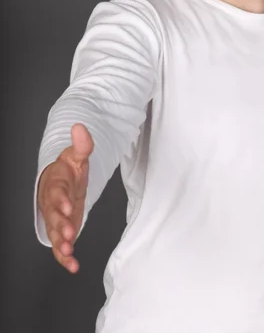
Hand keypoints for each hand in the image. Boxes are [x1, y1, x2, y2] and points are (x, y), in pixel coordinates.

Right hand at [37, 123, 93, 272]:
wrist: (60, 181)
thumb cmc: (68, 171)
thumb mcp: (76, 156)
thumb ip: (81, 145)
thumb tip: (80, 127)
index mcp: (56, 184)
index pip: (56, 192)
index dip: (61, 200)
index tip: (68, 206)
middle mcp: (52, 204)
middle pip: (53, 215)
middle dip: (60, 225)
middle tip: (69, 233)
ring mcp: (55, 219)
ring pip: (54, 233)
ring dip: (61, 243)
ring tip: (69, 251)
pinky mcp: (61, 230)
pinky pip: (60, 246)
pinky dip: (64, 257)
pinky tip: (73, 266)